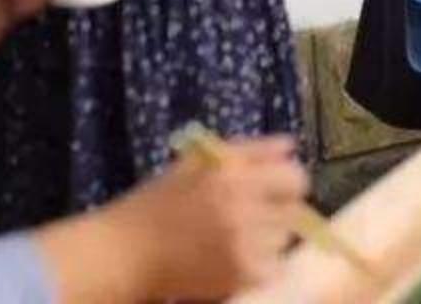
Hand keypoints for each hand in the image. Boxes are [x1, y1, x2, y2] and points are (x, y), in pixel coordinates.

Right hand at [111, 135, 307, 296]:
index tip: (273, 189)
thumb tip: (289, 145)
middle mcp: (242, 206)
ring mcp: (243, 243)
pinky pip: (271, 267)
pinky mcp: (241, 275)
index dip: (286, 182)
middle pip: (295, 209)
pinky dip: (258, 265)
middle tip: (254, 216)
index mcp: (231, 173)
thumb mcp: (196, 163)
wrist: (125, 253)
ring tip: (237, 238)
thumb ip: (248, 150)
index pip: (294, 176)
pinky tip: (232, 259)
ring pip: (283, 238)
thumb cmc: (157, 204)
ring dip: (268, 238)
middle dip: (279, 210)